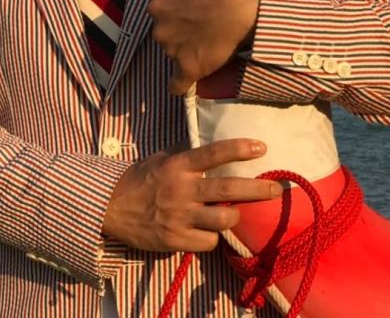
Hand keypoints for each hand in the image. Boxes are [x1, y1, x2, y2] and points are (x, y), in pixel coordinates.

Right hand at [101, 139, 280, 251]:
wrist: (111, 207)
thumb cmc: (141, 179)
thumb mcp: (162, 159)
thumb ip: (187, 155)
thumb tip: (215, 148)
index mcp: (178, 166)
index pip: (214, 154)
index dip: (239, 149)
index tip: (262, 148)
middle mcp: (181, 189)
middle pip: (228, 189)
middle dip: (257, 189)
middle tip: (278, 189)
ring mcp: (179, 217)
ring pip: (223, 219)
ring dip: (234, 216)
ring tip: (236, 213)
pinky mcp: (175, 240)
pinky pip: (208, 242)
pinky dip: (212, 237)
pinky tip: (208, 231)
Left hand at [148, 0, 259, 94]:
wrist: (244, 9)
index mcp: (156, 6)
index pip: (158, 13)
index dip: (173, 13)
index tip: (187, 13)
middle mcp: (159, 30)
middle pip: (163, 34)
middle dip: (176, 32)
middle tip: (197, 28)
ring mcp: (172, 52)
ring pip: (171, 54)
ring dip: (182, 51)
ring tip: (203, 44)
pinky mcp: (189, 69)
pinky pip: (176, 85)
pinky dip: (177, 85)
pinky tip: (180, 85)